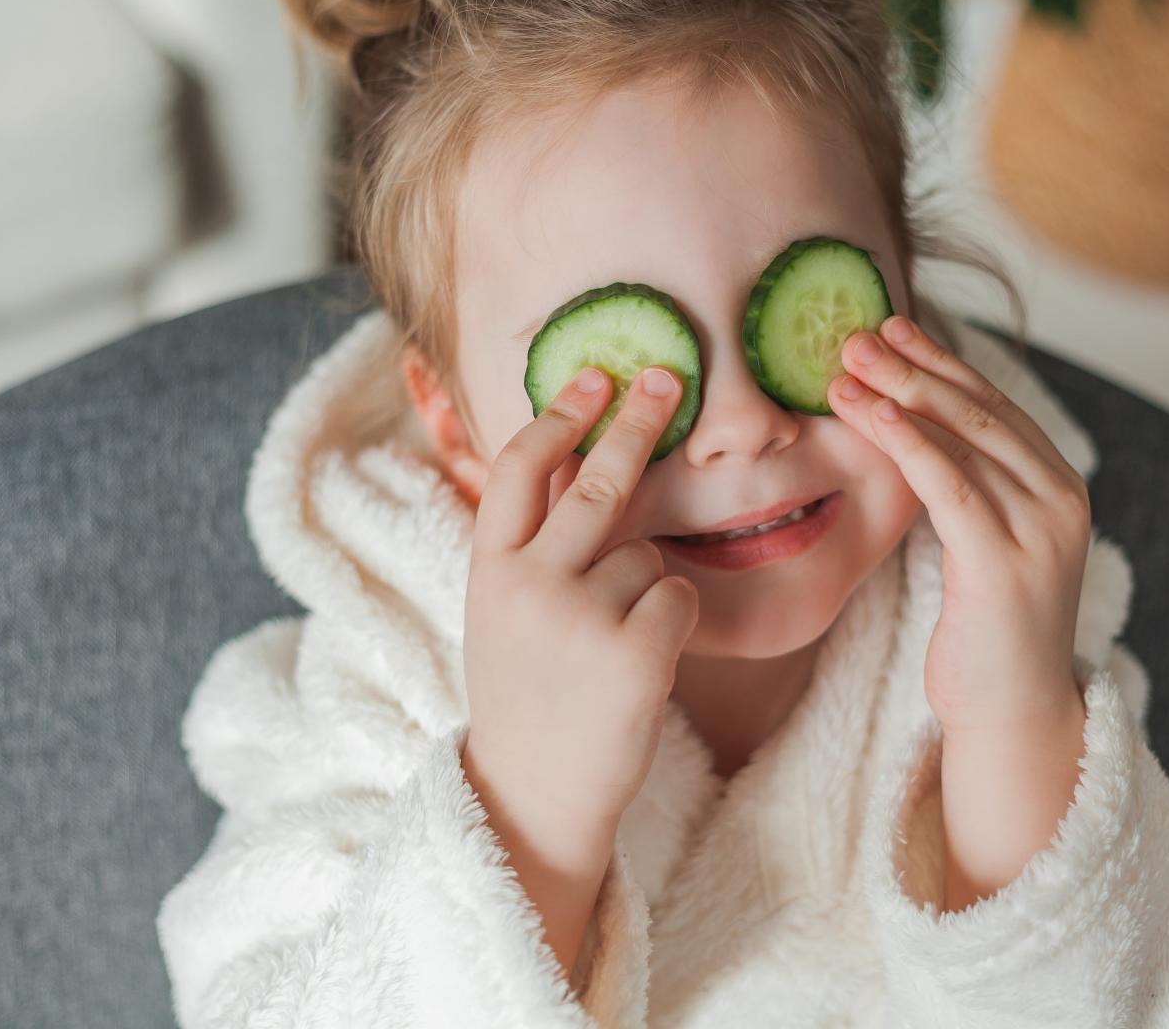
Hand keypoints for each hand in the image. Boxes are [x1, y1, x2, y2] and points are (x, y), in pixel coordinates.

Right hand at [463, 364, 700, 830]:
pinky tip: (640, 664)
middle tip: (666, 374)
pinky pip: (678, 595)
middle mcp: (529, 584)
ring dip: (645, 587)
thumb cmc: (526, 693)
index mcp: (490, 569)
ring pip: (648, 554)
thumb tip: (572, 456)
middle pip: (598, 482)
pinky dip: (672, 621)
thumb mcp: (502, 611)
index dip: (560, 417)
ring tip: (608, 646)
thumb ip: (528, 543)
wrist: (531, 794)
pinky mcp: (634, 652)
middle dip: (634, 421)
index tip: (592, 377)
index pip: (522, 469)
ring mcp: (581, 616)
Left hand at [827, 315, 1091, 732]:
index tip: (892, 327)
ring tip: (846, 365)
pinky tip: (877, 416)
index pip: (992, 405)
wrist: (1014, 712)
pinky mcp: (1006, 563)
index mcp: (1057, 485)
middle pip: (977, 411)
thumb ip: (966, 487)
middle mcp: (1060, 497)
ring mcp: (1040, 529)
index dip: (940, 362)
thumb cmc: (986, 630)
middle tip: (856, 332)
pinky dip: (912, 445)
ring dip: (899, 395)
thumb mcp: (980, 544)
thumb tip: (913, 429)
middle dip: (913, 366)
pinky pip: (952, 487)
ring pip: (962, 440)